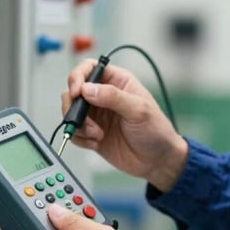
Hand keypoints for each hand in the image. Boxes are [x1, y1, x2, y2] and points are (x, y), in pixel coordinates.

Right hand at [62, 59, 187, 191]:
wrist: (157, 161)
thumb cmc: (156, 130)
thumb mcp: (138, 110)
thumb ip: (113, 97)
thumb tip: (87, 88)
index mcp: (117, 81)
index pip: (89, 68)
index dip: (78, 77)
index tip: (76, 91)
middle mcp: (103, 95)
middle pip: (74, 90)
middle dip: (74, 106)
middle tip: (81, 119)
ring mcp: (96, 115)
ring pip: (71, 112)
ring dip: (79, 125)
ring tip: (96, 135)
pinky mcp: (91, 133)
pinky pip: (75, 132)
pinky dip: (80, 138)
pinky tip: (96, 143)